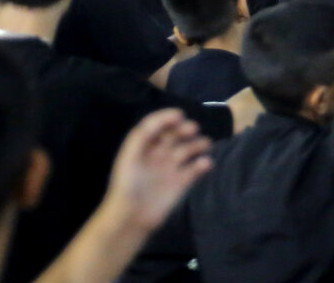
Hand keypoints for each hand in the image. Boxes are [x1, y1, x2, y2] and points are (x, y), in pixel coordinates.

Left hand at [102, 109, 213, 234]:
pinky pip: (196, 169)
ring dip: (198, 144)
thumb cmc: (127, 184)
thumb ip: (142, 134)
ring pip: (189, 149)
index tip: (180, 115)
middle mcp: (159, 154)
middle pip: (175, 134)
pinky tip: (205, 163)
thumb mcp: (130, 155)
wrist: (131, 217)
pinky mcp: (182, 182)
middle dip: (184, 129)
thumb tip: (165, 120)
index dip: (167, 118)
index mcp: (144, 146)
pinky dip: (203, 164)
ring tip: (205, 145)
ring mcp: (171, 168)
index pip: (157, 125)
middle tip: (193, 129)